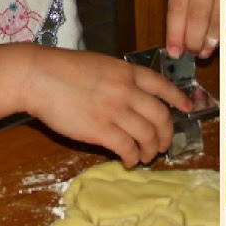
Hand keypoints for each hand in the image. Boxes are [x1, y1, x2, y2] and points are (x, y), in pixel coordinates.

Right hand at [25, 47, 192, 166]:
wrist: (38, 76)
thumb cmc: (64, 69)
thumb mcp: (101, 64)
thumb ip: (120, 79)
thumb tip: (132, 96)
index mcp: (128, 72)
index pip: (163, 86)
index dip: (178, 98)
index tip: (186, 108)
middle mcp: (127, 90)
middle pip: (161, 116)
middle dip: (167, 134)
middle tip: (164, 144)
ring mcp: (115, 110)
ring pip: (147, 135)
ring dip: (151, 150)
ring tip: (147, 156)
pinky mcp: (100, 129)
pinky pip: (127, 148)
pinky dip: (132, 157)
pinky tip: (128, 161)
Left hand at [165, 0, 218, 59]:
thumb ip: (180, 3)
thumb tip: (177, 40)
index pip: (178, 4)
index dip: (175, 31)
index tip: (173, 51)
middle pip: (198, 11)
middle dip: (192, 37)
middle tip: (190, 53)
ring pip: (217, 13)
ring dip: (209, 38)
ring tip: (202, 52)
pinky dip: (222, 30)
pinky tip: (216, 41)